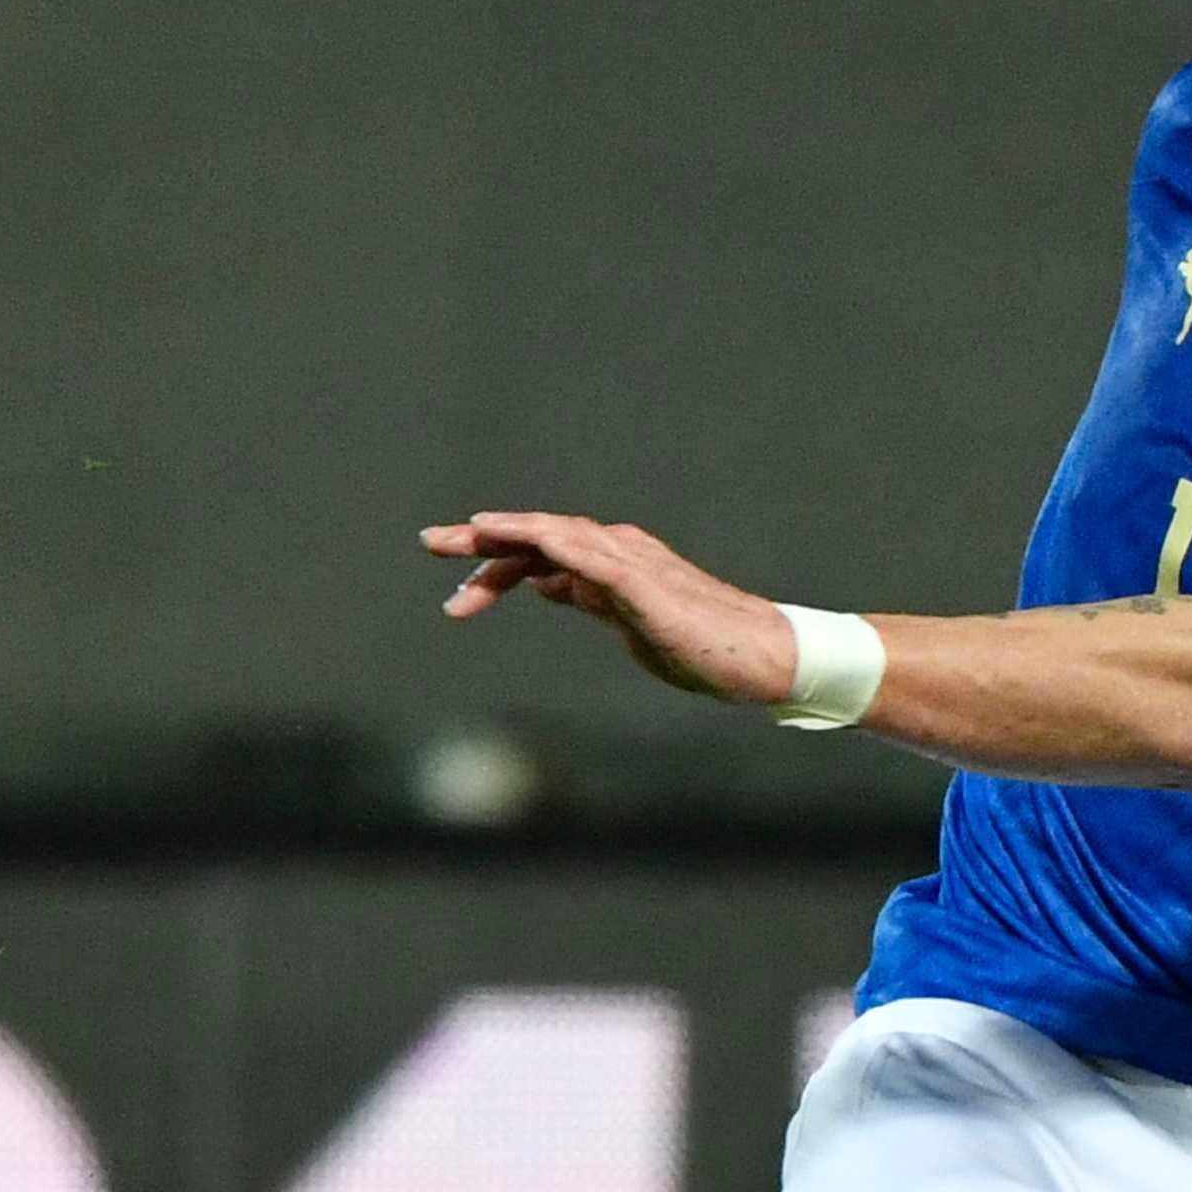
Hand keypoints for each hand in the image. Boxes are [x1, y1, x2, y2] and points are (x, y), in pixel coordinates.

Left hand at [424, 510, 801, 706]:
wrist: (763, 657)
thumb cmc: (705, 647)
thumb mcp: (630, 623)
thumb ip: (591, 599)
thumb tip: (550, 584)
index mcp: (613, 565)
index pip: (542, 555)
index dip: (495, 563)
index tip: (453, 584)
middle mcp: (618, 552)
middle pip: (539, 536)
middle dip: (482, 538)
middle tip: (429, 542)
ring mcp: (632, 564)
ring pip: (558, 535)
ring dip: (508, 534)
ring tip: (461, 537)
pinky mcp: (646, 584)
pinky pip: (591, 556)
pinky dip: (554, 542)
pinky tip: (521, 539)